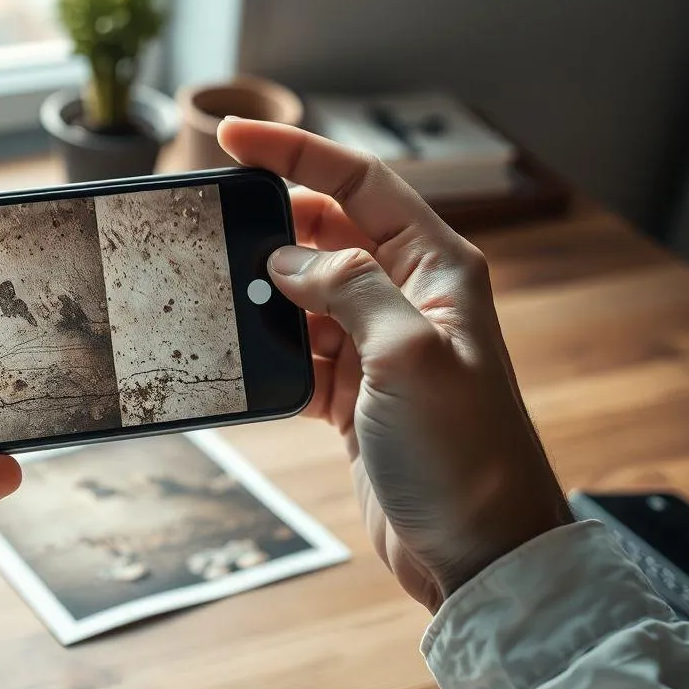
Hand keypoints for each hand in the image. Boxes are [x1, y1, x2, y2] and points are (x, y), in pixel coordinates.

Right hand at [218, 120, 571, 611]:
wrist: (478, 550)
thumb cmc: (464, 453)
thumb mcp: (407, 356)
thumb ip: (346, 290)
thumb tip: (287, 257)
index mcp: (438, 269)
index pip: (359, 182)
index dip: (296, 153)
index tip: (233, 138)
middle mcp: (408, 298)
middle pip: (326, 233)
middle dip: (271, 226)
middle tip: (211, 227)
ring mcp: (378, 347)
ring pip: (304, 294)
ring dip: (262, 293)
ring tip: (213, 292)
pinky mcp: (354, 394)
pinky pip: (297, 352)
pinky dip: (268, 352)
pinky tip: (238, 356)